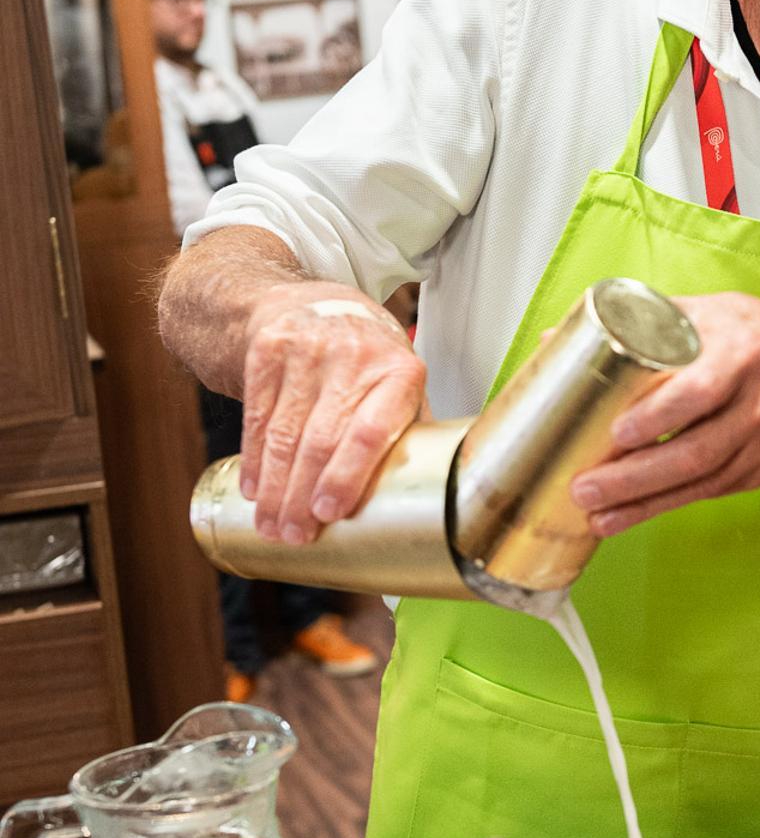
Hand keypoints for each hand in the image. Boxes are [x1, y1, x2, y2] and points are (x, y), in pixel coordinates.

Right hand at [239, 289, 427, 542]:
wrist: (315, 300)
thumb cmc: (369, 359)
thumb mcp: (400, 381)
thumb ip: (409, 431)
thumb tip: (428, 501)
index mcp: (400, 372)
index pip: (370, 430)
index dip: (347, 475)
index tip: (330, 513)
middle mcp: (353, 356)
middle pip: (321, 439)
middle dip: (302, 496)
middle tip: (295, 536)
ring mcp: (307, 348)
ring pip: (284, 433)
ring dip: (275, 488)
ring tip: (272, 526)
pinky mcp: (268, 348)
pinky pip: (257, 415)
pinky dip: (253, 459)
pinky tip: (254, 490)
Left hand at [569, 292, 759, 535]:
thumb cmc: (744, 333)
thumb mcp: (697, 312)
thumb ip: (632, 326)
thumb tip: (553, 341)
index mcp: (739, 353)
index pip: (699, 391)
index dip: (658, 417)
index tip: (616, 434)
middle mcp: (759, 401)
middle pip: (696, 451)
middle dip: (636, 478)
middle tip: (586, 489)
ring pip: (703, 482)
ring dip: (646, 504)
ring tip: (598, 515)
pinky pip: (713, 492)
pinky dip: (668, 505)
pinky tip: (632, 514)